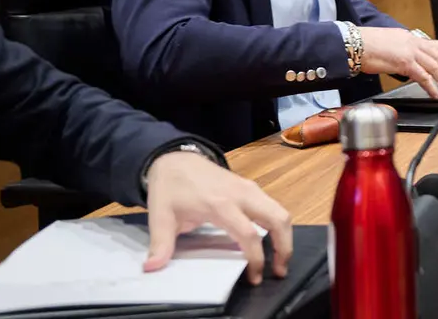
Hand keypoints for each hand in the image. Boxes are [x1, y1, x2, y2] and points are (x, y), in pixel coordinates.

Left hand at [143, 151, 291, 285]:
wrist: (175, 158)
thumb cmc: (170, 188)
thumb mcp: (161, 216)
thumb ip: (161, 243)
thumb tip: (152, 267)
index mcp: (221, 204)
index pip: (248, 234)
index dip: (255, 258)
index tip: (254, 278)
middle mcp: (242, 195)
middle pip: (278, 219)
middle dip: (284, 247)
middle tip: (279, 271)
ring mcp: (249, 189)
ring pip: (280, 211)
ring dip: (285, 236)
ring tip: (279, 260)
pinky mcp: (251, 188)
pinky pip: (273, 206)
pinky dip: (277, 225)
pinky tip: (268, 240)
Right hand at [356, 27, 437, 97]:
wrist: (353, 44)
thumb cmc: (367, 47)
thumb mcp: (391, 46)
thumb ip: (404, 53)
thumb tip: (411, 64)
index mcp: (412, 39)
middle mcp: (414, 42)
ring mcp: (410, 50)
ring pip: (436, 65)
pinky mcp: (404, 60)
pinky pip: (422, 75)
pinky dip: (431, 86)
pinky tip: (435, 93)